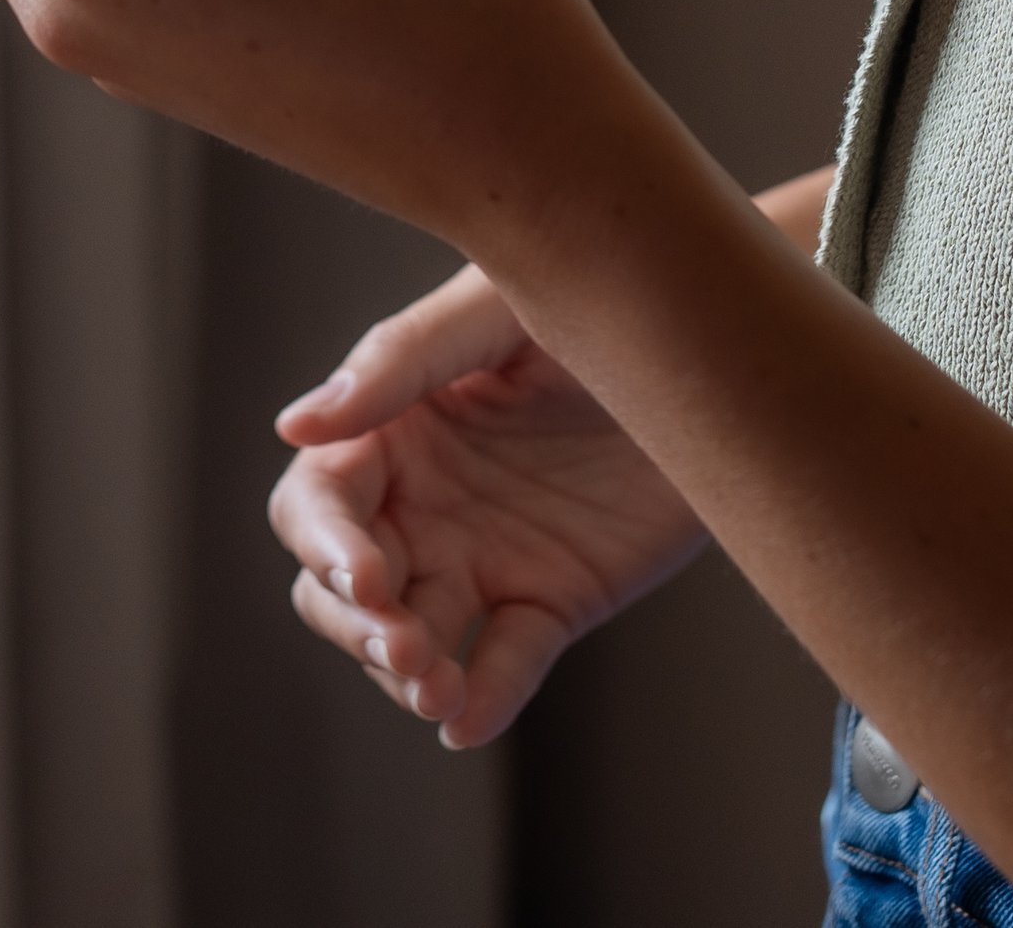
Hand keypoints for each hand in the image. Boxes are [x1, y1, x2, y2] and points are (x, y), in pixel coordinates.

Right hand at [268, 262, 706, 746]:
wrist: (718, 343)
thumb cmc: (595, 293)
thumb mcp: (498, 311)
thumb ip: (401, 362)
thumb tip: (293, 426)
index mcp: (396, 425)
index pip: (318, 500)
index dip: (325, 544)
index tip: (366, 574)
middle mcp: (425, 499)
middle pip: (340, 587)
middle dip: (355, 626)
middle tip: (406, 647)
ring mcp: (485, 555)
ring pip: (409, 638)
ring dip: (407, 673)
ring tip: (438, 691)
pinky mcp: (552, 599)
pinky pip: (504, 664)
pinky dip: (484, 700)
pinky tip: (470, 719)